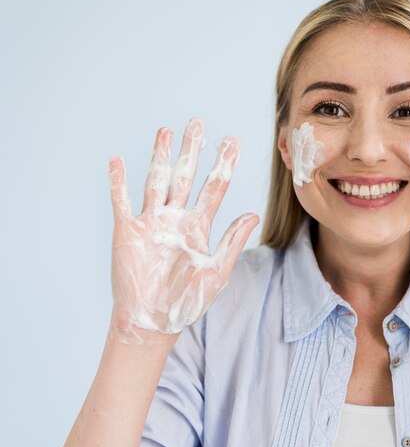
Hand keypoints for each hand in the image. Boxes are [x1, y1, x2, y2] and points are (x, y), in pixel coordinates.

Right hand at [107, 118, 258, 343]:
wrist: (153, 322)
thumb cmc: (187, 301)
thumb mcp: (217, 271)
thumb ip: (233, 241)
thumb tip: (254, 214)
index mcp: (198, 226)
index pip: (214, 187)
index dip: (224, 163)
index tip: (232, 141)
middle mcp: (175, 219)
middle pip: (185, 176)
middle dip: (191, 150)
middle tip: (197, 123)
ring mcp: (151, 223)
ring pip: (156, 182)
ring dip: (160, 157)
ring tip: (166, 131)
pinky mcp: (127, 233)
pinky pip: (122, 202)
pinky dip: (119, 182)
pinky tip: (118, 161)